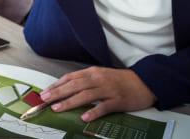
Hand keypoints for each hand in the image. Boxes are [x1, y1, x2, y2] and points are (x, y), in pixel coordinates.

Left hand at [38, 66, 157, 122]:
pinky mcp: (118, 100)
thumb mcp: (101, 76)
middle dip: (58, 93)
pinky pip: (104, 107)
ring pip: (86, 95)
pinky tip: (84, 117)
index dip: (57, 85)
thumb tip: (67, 89)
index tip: (45, 92)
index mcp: (93, 72)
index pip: (71, 77)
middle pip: (75, 85)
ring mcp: (108, 90)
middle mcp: (99, 79)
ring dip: (70, 102)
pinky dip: (93, 112)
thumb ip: (86, 80)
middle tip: (45, 99)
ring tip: (57, 108)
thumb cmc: (121, 80)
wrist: (144, 82)